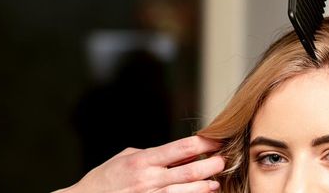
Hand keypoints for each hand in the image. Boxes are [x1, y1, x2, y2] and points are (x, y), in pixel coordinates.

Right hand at [57, 136, 223, 192]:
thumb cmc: (104, 180)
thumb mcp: (125, 158)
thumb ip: (150, 154)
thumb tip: (175, 151)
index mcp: (143, 161)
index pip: (180, 148)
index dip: (202, 143)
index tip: (216, 140)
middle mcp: (148, 179)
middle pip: (189, 171)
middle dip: (211, 165)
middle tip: (224, 160)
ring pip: (187, 191)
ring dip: (205, 186)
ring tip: (216, 181)